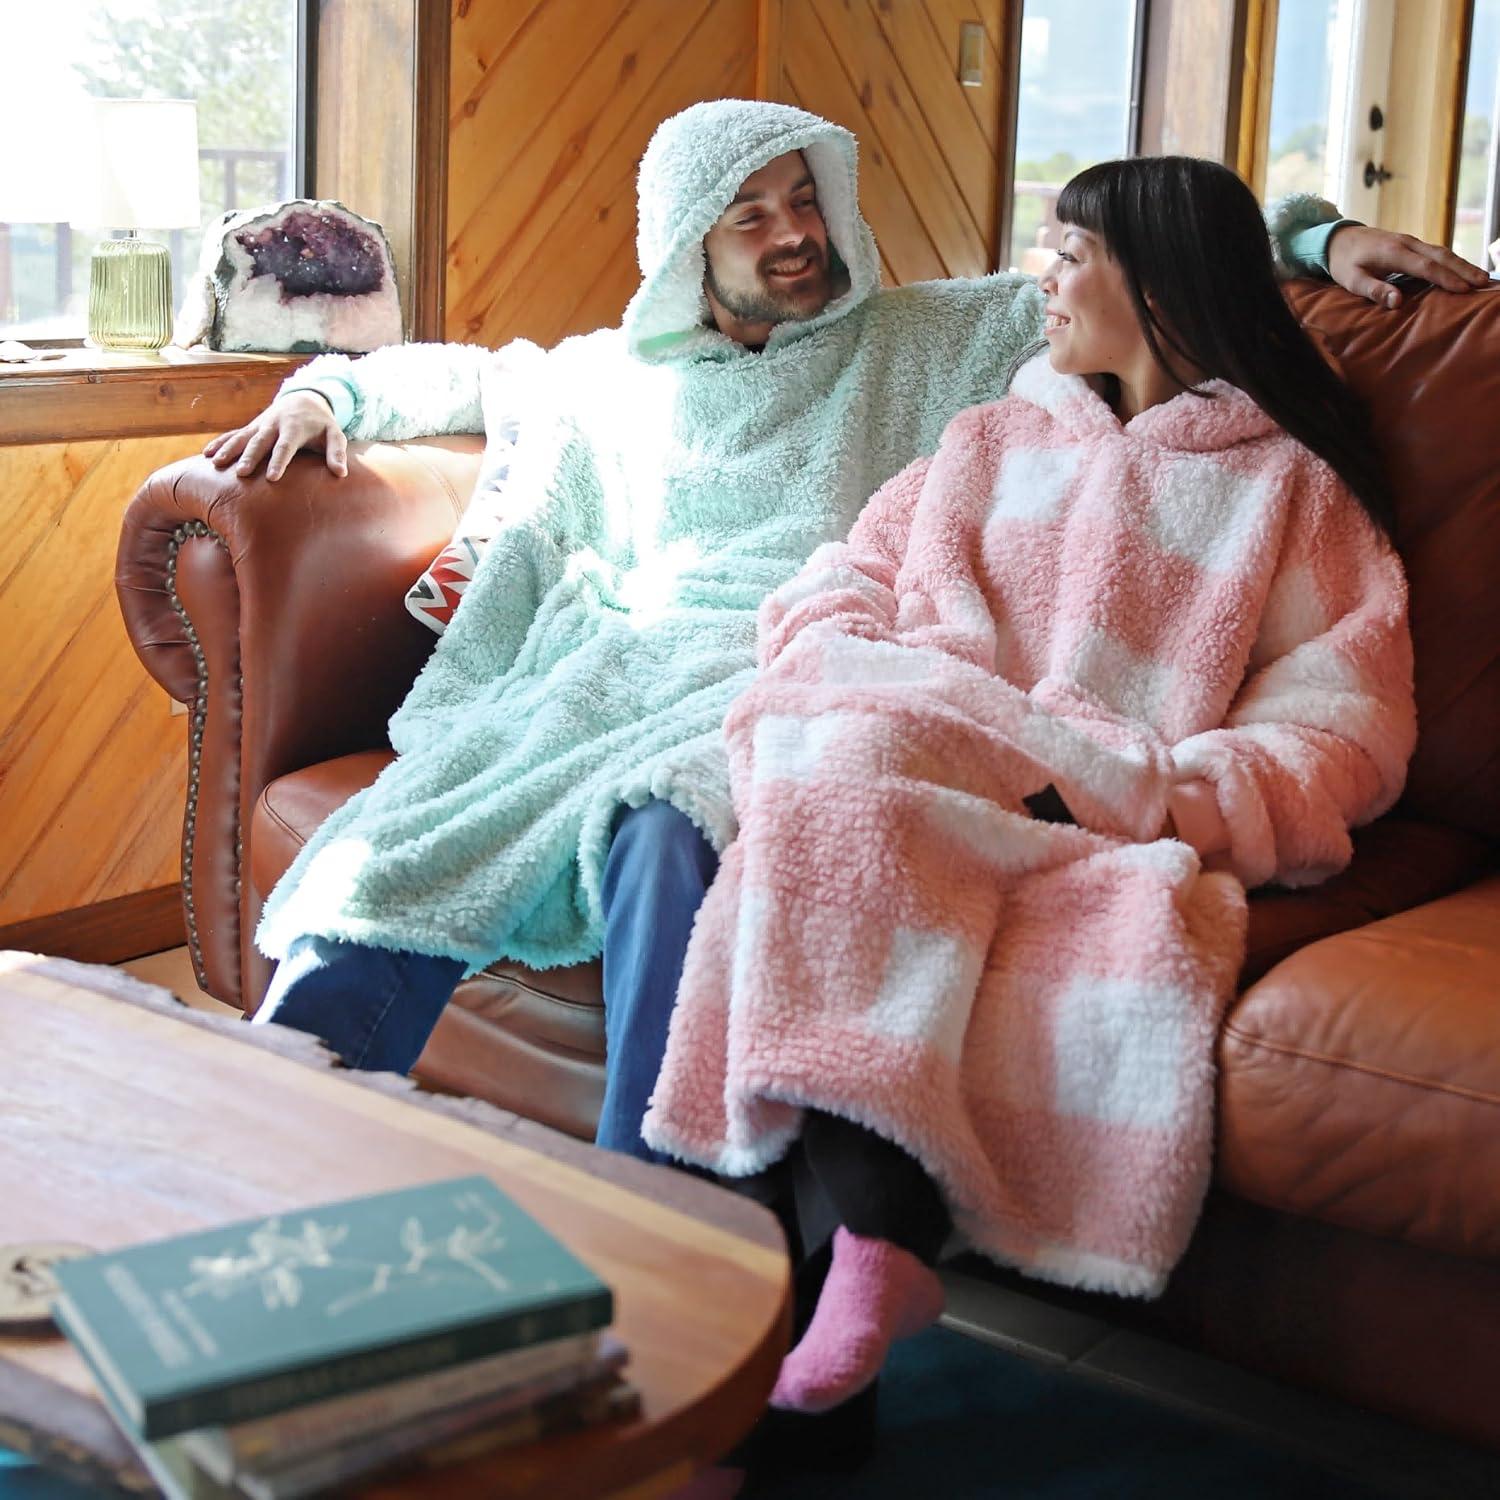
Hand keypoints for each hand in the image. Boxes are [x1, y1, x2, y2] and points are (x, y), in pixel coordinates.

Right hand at [202, 391, 347, 481]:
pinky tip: (207, 454)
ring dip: (229, 449)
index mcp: (294, 428)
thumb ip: (337, 453)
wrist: (304, 399)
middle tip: (241, 473)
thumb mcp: (334, 434)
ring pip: (242, 437)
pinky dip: (220, 443)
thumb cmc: (321, 423)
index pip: (285, 447)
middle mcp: (273, 425)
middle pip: (260, 442)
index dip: (279, 461)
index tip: (271, 477)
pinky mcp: (252, 427)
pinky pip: (233, 435)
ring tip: (216, 463)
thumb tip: (341, 473)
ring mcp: (260, 425)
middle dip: (250, 456)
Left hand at [1327, 224, 1488, 307]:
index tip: (1464, 290)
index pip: (1426, 267)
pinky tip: (1463, 270)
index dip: (1446, 278)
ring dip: (1462, 264)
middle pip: (1441, 256)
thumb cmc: (1344, 262)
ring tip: (1481, 277)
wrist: (1339, 237)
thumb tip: (1397, 302)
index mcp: (1393, 253)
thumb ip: (1374, 290)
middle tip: (1484, 282)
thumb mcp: (1351, 280)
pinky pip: (1436, 252)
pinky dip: (1452, 260)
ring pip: (1442, 251)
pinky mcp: (1412, 244)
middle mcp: (1407, 243)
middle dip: (1464, 269)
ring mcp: (1411, 241)